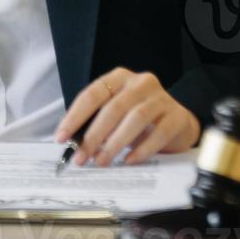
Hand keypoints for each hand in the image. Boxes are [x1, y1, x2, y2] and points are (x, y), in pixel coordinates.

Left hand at [52, 68, 200, 166]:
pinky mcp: (177, 116)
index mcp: (119, 78)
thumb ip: (96, 123)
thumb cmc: (139, 118)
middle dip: (93, 136)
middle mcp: (140, 83)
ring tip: (102, 161)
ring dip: (115, 143)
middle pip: (113, 108)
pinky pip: (159, 133)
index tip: (61, 137)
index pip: (92, 94)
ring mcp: (161, 98)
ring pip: (135, 119)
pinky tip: (129, 160)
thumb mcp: (116, 114)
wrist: (178, 122)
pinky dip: (142, 149)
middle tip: (81, 157)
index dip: (75, 117)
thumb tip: (73, 144)